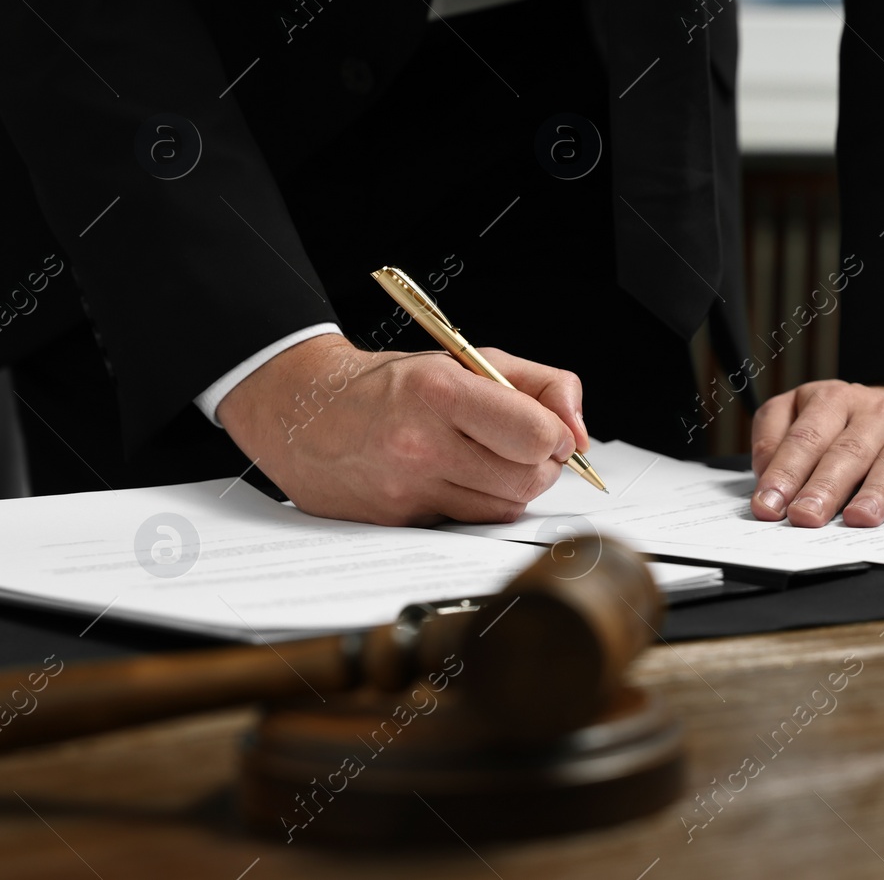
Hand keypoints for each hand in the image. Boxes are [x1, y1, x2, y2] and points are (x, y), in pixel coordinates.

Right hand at [218, 334, 589, 525]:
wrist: (303, 412)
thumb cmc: (392, 384)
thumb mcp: (468, 359)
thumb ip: (541, 385)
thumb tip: (580, 432)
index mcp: (440, 393)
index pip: (536, 435)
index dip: (557, 435)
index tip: (550, 430)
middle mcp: (421, 445)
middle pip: (528, 479)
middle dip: (541, 464)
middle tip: (522, 445)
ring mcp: (407, 490)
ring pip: (505, 508)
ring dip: (512, 486)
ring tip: (487, 458)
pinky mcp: (398, 522)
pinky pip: (470, 524)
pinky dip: (479, 505)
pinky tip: (458, 478)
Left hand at [749, 380, 883, 527]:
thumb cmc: (856, 428)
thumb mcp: (810, 420)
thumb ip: (778, 440)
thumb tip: (763, 474)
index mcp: (832, 400)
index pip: (804, 437)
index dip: (784, 472)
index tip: (768, 506)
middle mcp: (874, 409)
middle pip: (846, 450)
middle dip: (823, 486)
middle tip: (805, 517)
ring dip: (876, 492)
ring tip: (859, 519)